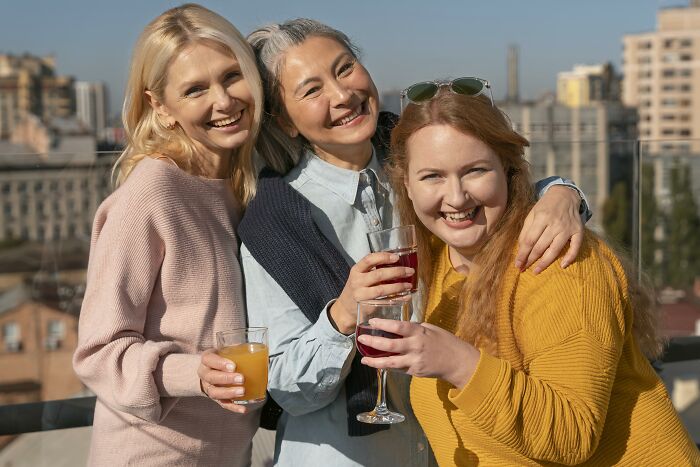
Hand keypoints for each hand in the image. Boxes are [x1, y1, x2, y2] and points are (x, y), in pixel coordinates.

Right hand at [198, 349, 251, 413]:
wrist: (209, 370)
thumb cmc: (221, 358)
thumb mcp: (224, 350)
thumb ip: (236, 349)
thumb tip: (256, 349)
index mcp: (207, 359)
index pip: (209, 360)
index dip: (220, 363)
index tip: (233, 366)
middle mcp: (205, 374)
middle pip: (212, 377)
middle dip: (227, 379)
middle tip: (242, 378)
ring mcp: (209, 387)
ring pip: (215, 393)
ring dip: (229, 393)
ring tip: (242, 392)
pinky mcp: (215, 398)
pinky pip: (222, 404)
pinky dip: (233, 407)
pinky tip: (243, 409)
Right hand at [329, 252, 414, 333]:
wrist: (345, 309)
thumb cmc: (357, 288)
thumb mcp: (360, 276)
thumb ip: (373, 269)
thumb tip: (397, 261)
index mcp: (356, 270)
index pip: (369, 259)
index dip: (383, 257)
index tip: (397, 257)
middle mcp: (357, 281)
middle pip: (379, 274)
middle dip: (397, 272)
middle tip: (410, 271)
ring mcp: (361, 295)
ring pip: (382, 289)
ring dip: (398, 286)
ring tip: (409, 285)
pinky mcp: (367, 306)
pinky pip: (384, 301)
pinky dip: (397, 299)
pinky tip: (406, 296)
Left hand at [357, 318, 479, 388]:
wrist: (458, 362)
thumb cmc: (445, 342)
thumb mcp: (431, 329)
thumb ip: (414, 328)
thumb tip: (398, 327)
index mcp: (419, 332)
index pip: (398, 326)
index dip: (384, 324)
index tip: (372, 322)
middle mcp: (415, 346)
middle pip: (390, 344)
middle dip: (373, 342)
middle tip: (360, 339)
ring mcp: (415, 361)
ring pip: (391, 362)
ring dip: (375, 361)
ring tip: (364, 359)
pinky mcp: (415, 372)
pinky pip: (398, 369)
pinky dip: (387, 367)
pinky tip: (377, 364)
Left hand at [515, 185, 583, 273]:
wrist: (565, 195)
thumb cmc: (545, 207)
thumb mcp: (532, 214)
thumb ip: (526, 231)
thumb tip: (521, 250)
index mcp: (541, 218)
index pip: (530, 240)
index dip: (523, 254)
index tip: (517, 264)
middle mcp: (555, 224)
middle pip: (541, 246)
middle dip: (531, 260)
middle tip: (524, 269)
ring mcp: (568, 228)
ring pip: (555, 249)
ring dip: (545, 263)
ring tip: (536, 271)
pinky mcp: (578, 231)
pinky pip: (575, 247)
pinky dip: (570, 258)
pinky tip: (562, 266)